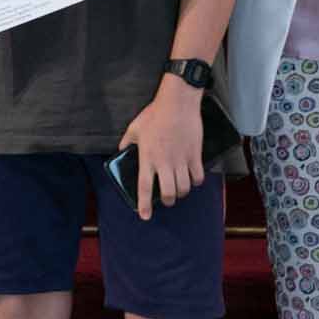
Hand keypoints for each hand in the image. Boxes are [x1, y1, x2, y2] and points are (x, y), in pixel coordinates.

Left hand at [117, 76, 205, 219]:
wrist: (177, 102)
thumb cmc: (155, 114)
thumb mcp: (134, 128)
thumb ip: (127, 142)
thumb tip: (121, 150)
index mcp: (148, 157)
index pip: (144, 187)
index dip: (144, 204)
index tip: (144, 216)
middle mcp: (164, 163)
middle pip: (168, 193)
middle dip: (167, 200)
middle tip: (166, 198)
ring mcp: (181, 160)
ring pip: (184, 188)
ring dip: (181, 192)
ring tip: (178, 189)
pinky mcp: (194, 155)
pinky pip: (198, 177)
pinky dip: (195, 181)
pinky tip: (192, 178)